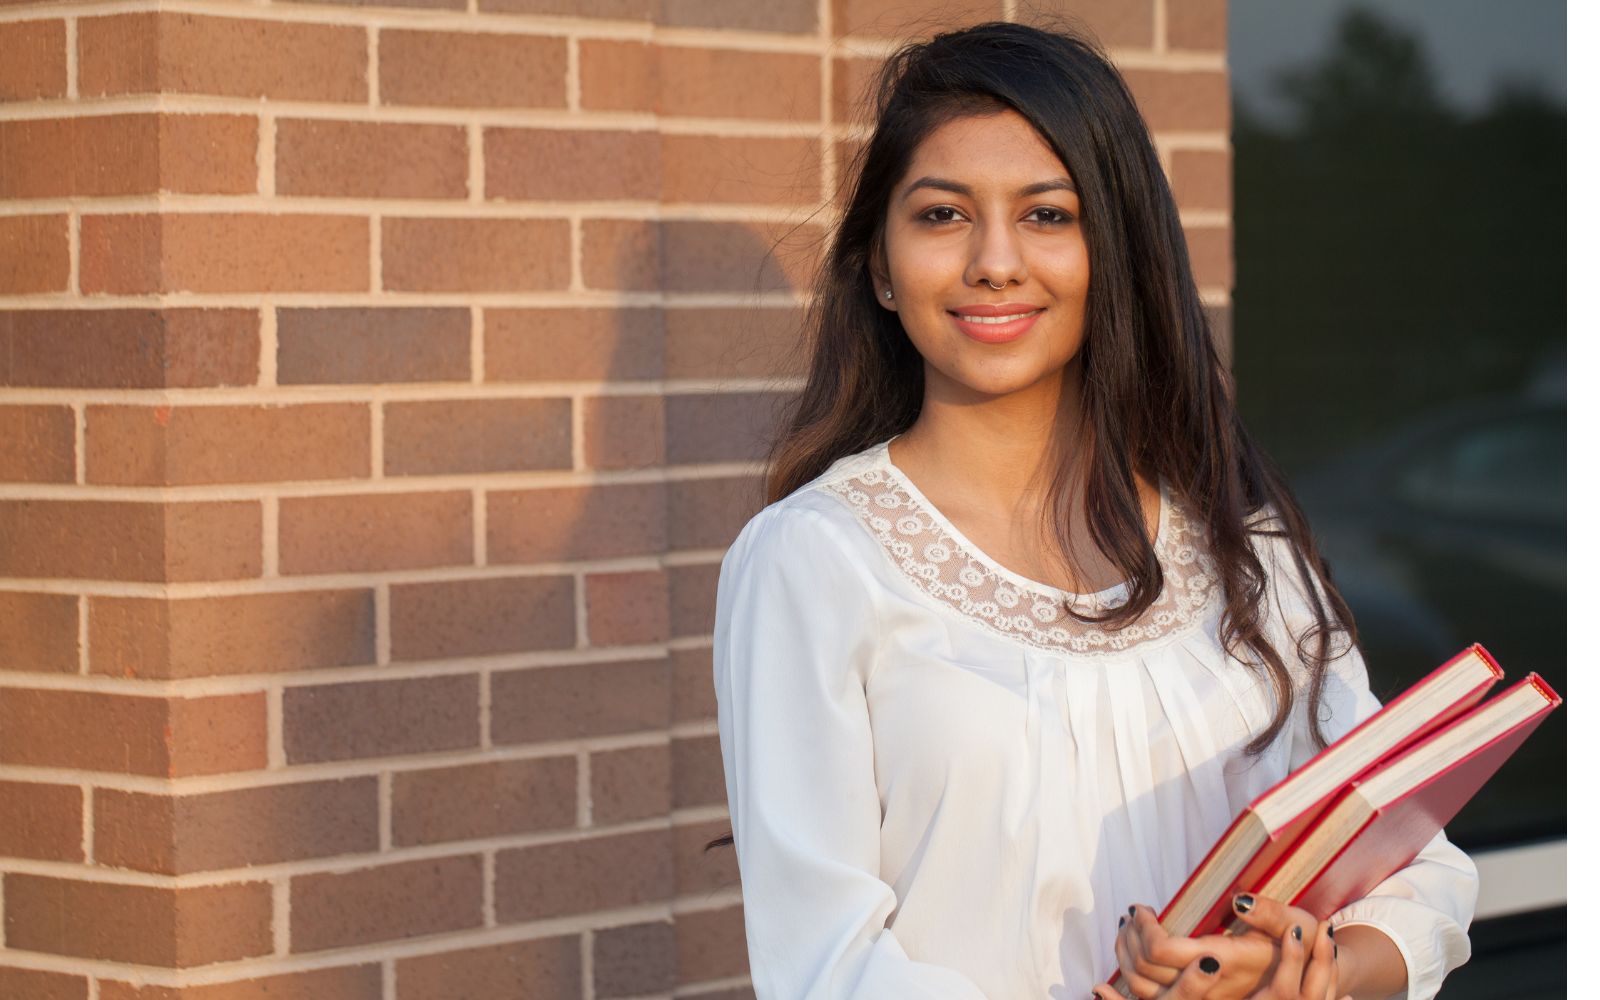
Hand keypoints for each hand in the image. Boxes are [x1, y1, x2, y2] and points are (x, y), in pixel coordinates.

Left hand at [1093, 897, 1352, 999]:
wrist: (1309, 978)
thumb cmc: (1302, 943)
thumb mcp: (1296, 924)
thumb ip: (1269, 914)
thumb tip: (1239, 900)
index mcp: (1226, 962)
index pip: (1163, 952)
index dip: (1143, 928)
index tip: (1142, 908)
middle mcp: (1210, 986)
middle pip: (1144, 973)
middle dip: (1128, 940)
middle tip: (1130, 916)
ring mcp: (1203, 998)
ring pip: (1142, 991)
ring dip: (1124, 958)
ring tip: (1126, 931)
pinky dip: (1127, 985)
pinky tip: (1117, 970)